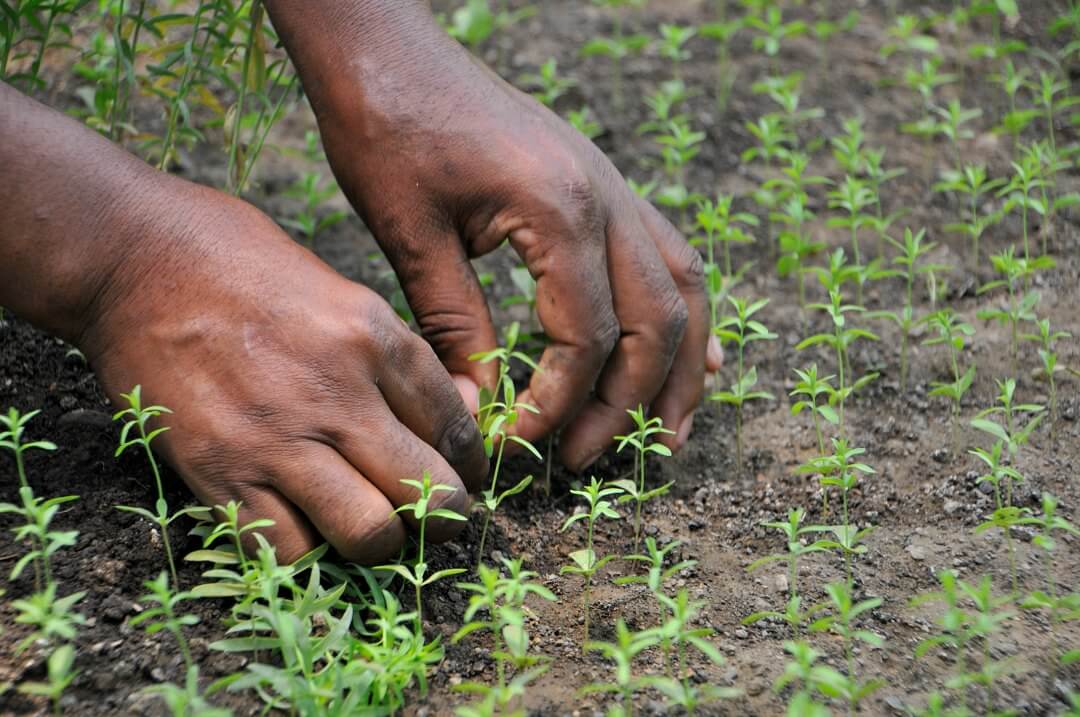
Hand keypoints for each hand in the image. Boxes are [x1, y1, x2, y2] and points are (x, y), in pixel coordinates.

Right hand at [82, 180, 487, 563]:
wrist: (134, 258)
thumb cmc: (240, 262)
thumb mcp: (340, 288)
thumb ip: (395, 354)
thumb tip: (451, 407)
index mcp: (375, 337)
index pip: (457, 426)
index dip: (471, 464)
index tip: (463, 476)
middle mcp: (338, 393)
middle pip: (430, 492)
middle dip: (448, 517)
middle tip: (438, 519)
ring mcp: (278, 439)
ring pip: (369, 535)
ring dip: (382, 543)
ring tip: (374, 530)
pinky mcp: (219, 473)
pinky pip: (287, 551)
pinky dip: (306, 551)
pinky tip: (307, 528)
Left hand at [269, 1, 722, 469]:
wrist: (389, 48)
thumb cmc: (387, 127)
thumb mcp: (410, 233)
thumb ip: (454, 325)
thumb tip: (481, 409)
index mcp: (561, 211)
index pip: (588, 338)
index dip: (560, 403)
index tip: (520, 443)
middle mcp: (607, 198)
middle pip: (655, 323)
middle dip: (630, 403)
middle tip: (589, 458)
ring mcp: (614, 187)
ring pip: (681, 290)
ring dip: (680, 367)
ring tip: (669, 432)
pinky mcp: (603, 183)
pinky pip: (667, 255)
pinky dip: (680, 311)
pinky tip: (689, 353)